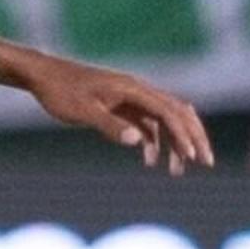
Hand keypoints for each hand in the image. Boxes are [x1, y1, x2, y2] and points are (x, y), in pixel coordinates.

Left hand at [19, 56, 213, 171]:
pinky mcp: (122, 105)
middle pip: (177, 112)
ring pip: (164, 119)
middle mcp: (137, 90)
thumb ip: (109, 125)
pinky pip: (147, 123)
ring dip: (174, 144)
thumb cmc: (60, 92)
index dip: (184, 135)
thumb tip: (137, 141)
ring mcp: (130, 98)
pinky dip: (154, 141)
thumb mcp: (82, 111)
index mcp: (132, 88)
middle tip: (206, 164)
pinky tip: (150, 161)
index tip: (193, 158)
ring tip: (177, 171)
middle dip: (193, 138)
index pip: (169, 111)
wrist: (43, 76)